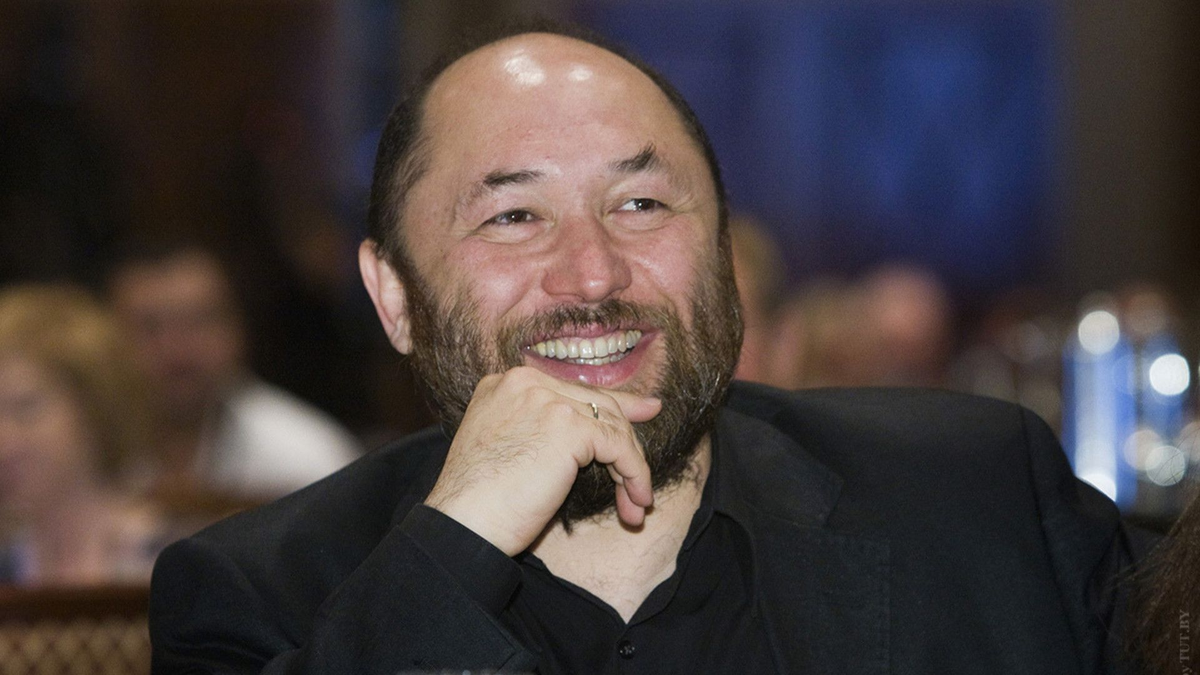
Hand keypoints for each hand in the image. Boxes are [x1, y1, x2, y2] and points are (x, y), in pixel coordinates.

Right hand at [423, 366, 661, 555]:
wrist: (463, 524)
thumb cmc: (480, 502)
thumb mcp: (508, 449)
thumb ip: (543, 429)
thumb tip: (596, 431)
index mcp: (504, 384)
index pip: (571, 391)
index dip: (609, 408)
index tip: (642, 416)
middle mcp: (525, 382)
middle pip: (596, 403)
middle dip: (625, 442)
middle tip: (641, 482)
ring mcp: (548, 400)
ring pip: (612, 425)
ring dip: (631, 468)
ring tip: (635, 506)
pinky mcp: (570, 426)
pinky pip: (619, 447)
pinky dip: (634, 475)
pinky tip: (635, 501)